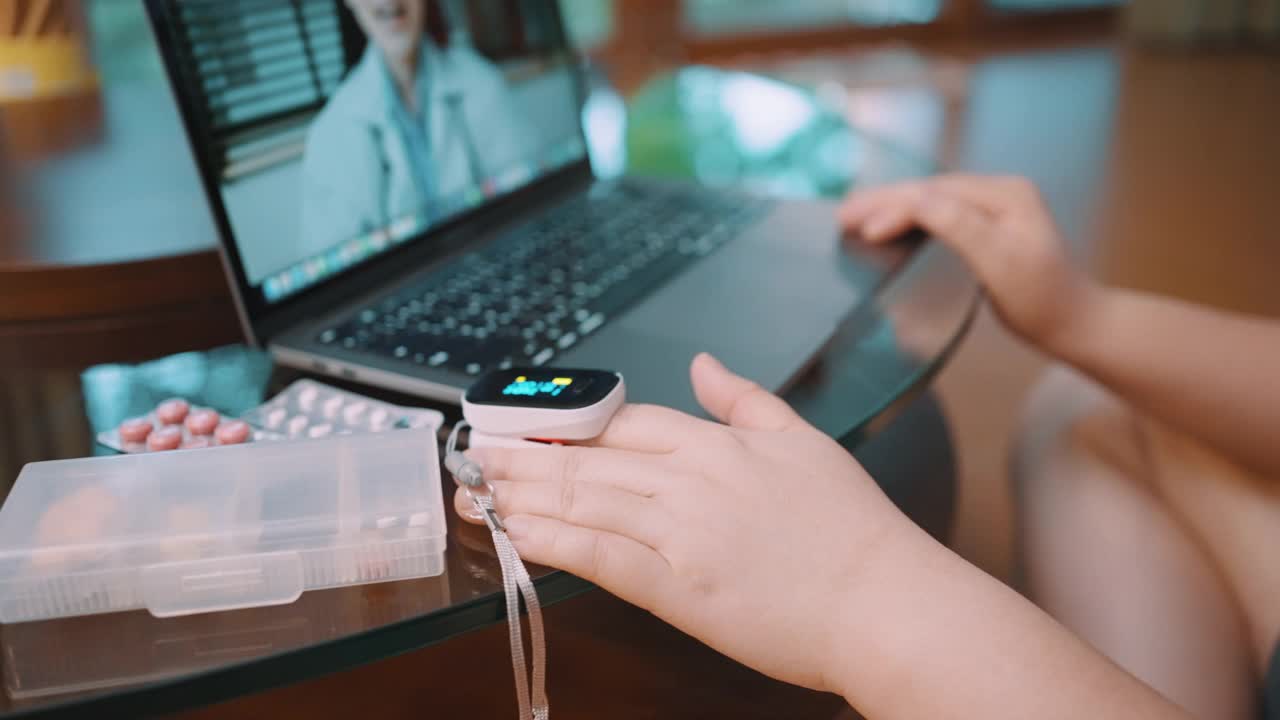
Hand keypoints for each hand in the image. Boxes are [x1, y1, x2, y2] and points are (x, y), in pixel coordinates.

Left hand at [455, 354, 916, 694]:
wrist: (886, 602)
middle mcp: (691, 479)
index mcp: (718, 443)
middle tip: (474, 453)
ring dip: (522, 495)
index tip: (527, 424)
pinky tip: (513, 533)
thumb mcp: (804, 441)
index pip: (624, 420)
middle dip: (523, 455)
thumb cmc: (853, 529)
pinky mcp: (679, 589)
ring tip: (475, 490)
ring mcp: (681, 533)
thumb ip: (745, 399)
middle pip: (590, 457)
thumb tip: (704, 362)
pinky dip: (551, 542)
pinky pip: (600, 558)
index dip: (567, 421)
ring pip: (584, 501)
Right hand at [840, 174, 1101, 351]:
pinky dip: (906, 220)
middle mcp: (998, 192)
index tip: (860, 230)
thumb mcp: (1001, 262)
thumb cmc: (1041, 300)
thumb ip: (959, 226)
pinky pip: (937, 216)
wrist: (1075, 324)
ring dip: (889, 209)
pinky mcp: (986, 229)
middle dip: (882, 202)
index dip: (894, 207)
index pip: (935, 193)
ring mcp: (993, 209)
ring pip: (929, 202)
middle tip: (840, 217)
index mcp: (1004, 193)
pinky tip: (885, 226)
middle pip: (928, 191)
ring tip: (851, 218)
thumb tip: (914, 199)